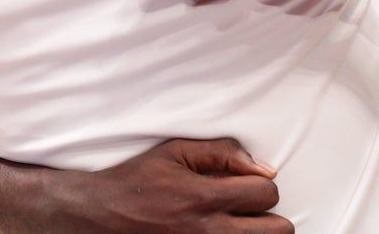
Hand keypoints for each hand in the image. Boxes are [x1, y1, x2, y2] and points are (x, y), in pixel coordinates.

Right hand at [80, 138, 290, 233]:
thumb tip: (264, 167)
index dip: (261, 185)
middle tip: (249, 210)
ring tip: (236, 224)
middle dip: (270, 216)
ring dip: (254, 233)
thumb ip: (222, 152)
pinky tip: (220, 233)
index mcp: (205, 198)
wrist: (101, 215)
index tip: (246, 185)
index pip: (267, 194)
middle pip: (277, 231)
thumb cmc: (137, 181)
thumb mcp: (175, 152)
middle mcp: (209, 231)